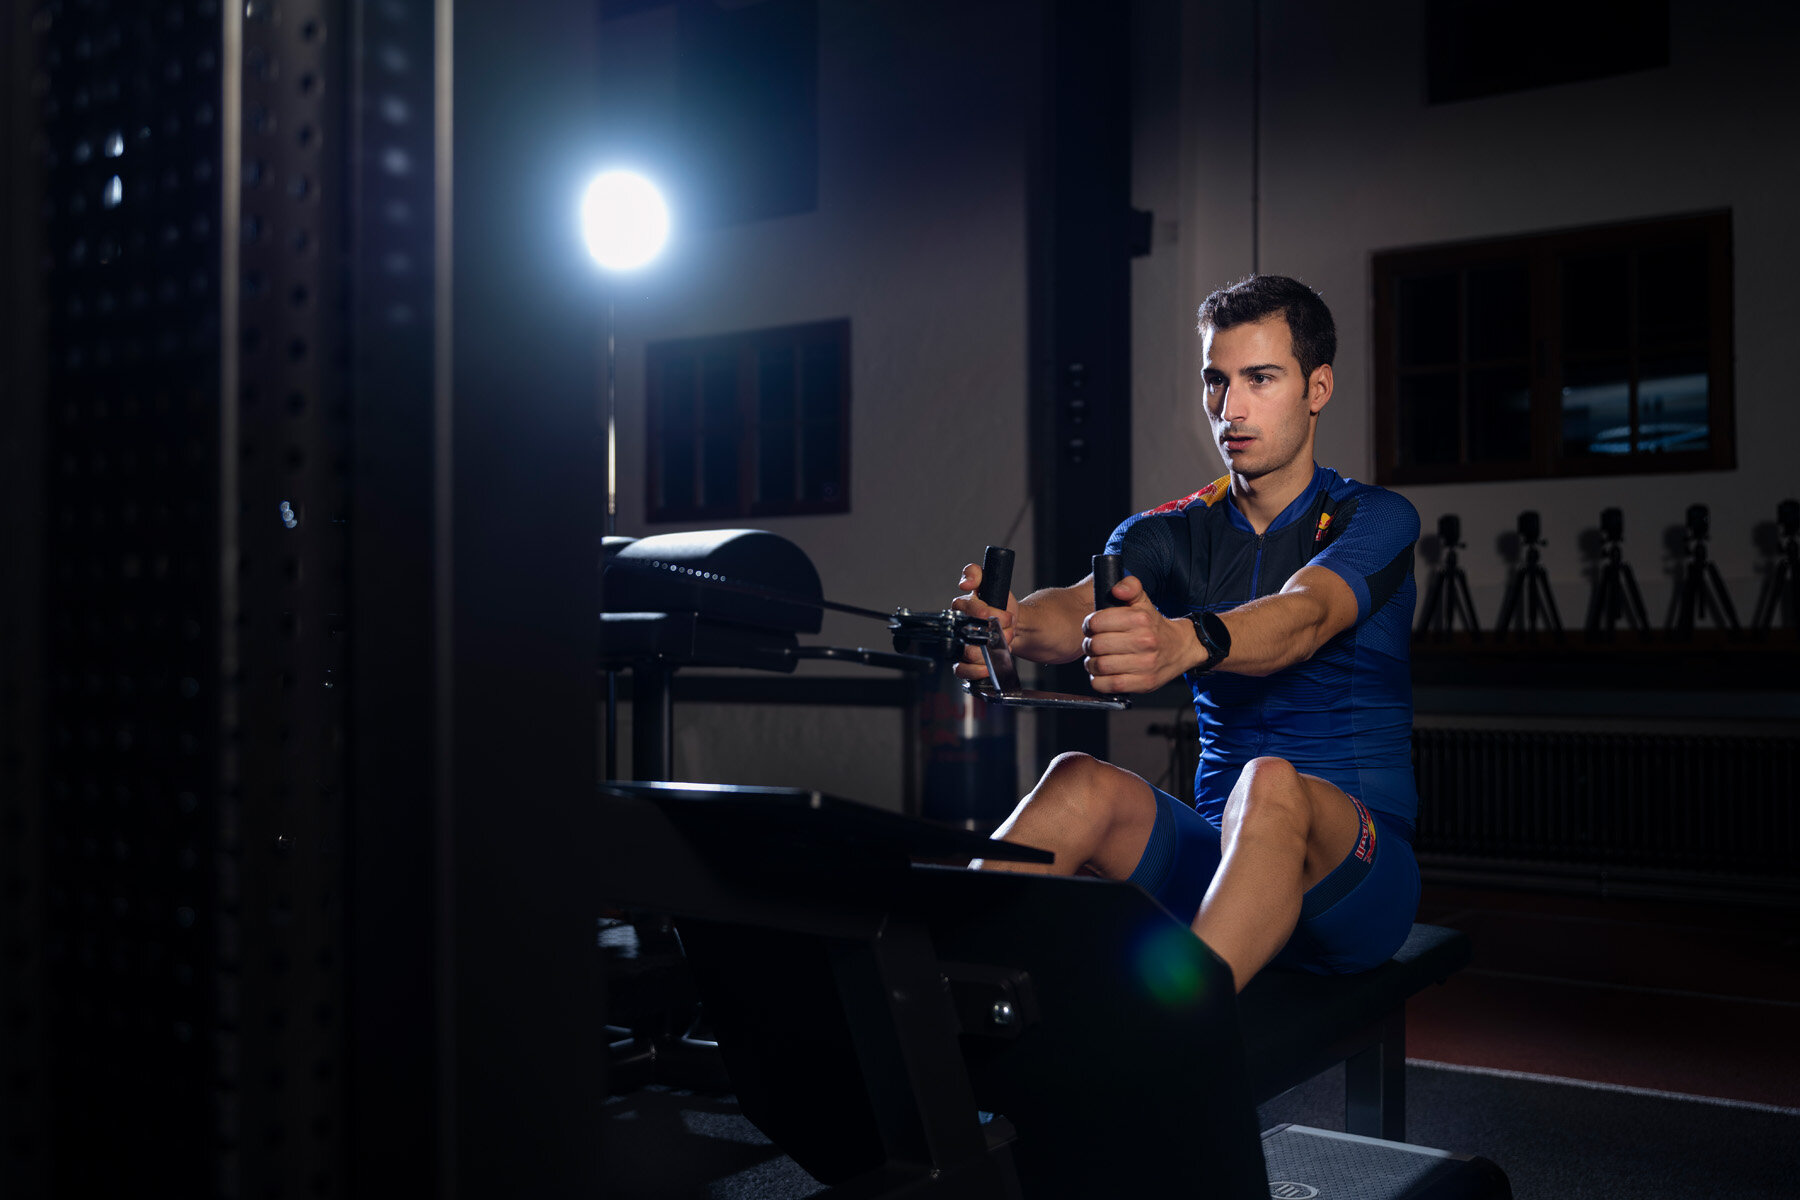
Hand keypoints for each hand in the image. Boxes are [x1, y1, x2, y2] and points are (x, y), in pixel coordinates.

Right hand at [950, 561, 1015, 681]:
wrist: (1011, 625)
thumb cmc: (1000, 604)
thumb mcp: (993, 582)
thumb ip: (976, 574)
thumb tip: (965, 581)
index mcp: (962, 606)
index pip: (964, 606)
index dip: (980, 610)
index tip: (997, 614)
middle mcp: (958, 625)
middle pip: (966, 633)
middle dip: (991, 633)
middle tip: (1006, 630)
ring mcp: (959, 644)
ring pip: (966, 652)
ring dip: (988, 651)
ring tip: (1002, 644)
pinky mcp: (963, 661)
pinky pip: (960, 669)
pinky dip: (975, 670)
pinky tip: (987, 666)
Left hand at [1081, 575, 1204, 692]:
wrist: (1181, 648)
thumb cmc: (1155, 626)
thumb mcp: (1143, 601)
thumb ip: (1130, 587)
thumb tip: (1117, 589)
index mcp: (1140, 619)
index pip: (1097, 622)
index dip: (1088, 625)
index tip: (1091, 627)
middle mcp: (1144, 641)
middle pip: (1097, 645)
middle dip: (1089, 645)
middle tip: (1093, 645)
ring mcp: (1145, 664)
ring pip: (1100, 666)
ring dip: (1092, 664)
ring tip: (1097, 659)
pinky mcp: (1144, 683)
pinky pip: (1109, 685)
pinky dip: (1099, 681)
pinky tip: (1103, 674)